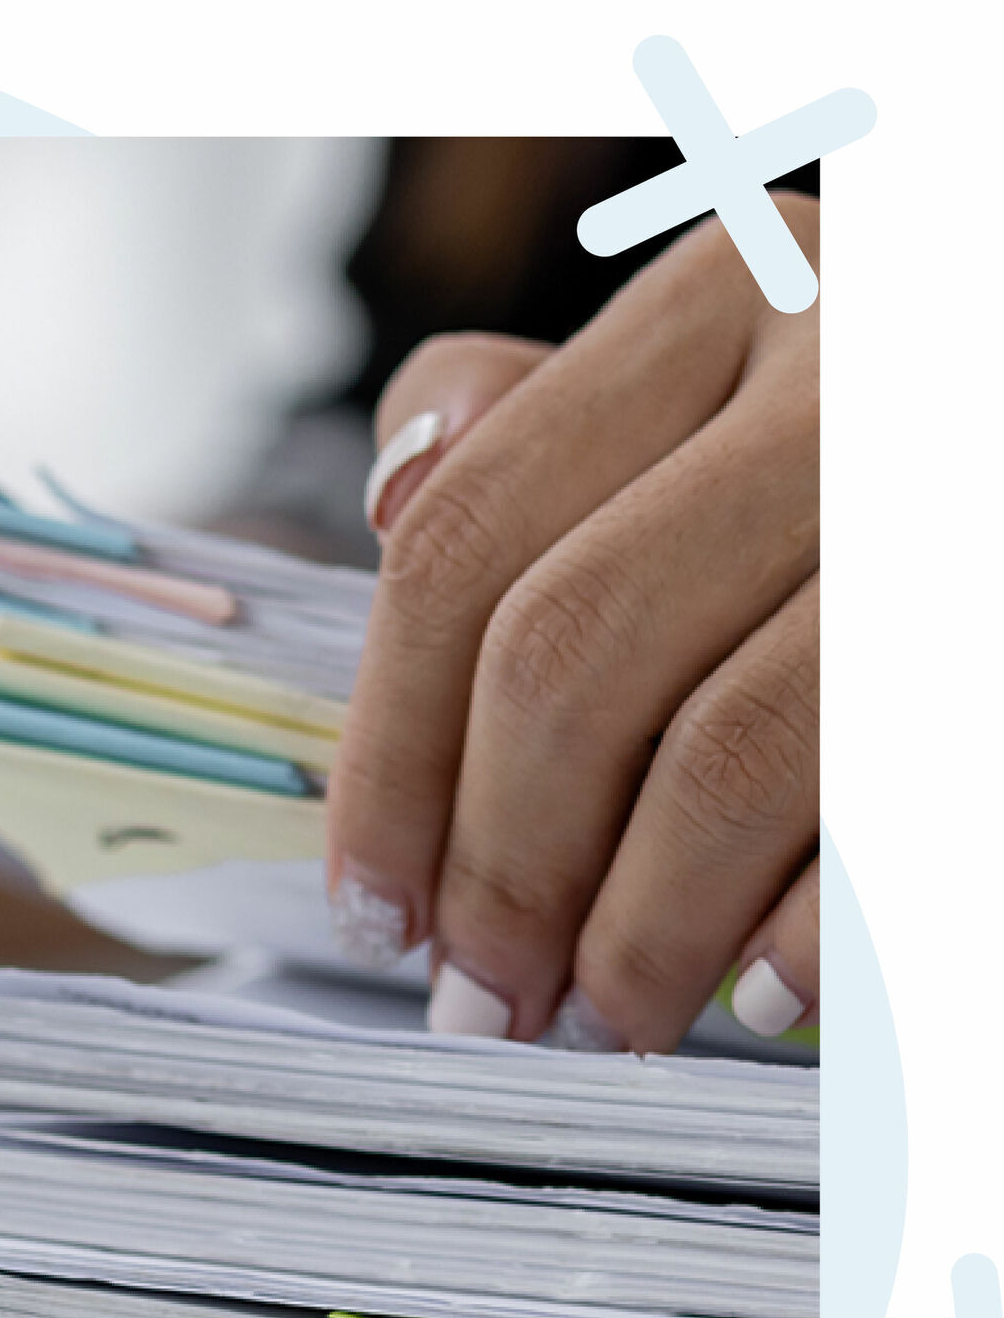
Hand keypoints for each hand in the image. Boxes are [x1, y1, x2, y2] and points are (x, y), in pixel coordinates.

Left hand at [327, 195, 818, 1050]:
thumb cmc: (867, 460)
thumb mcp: (713, 376)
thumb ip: (532, 424)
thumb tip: (390, 498)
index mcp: (724, 297)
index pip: (465, 539)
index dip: (389, 751)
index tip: (371, 903)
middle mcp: (854, 367)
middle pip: (570, 652)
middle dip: (500, 865)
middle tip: (480, 996)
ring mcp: (959, 500)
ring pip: (729, 754)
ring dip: (638, 932)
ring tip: (601, 1020)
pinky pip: (885, 814)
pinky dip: (805, 932)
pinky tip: (757, 998)